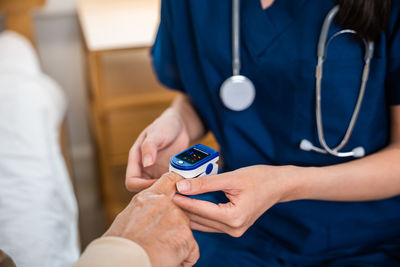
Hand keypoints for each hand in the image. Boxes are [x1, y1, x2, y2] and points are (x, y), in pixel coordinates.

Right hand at [104, 172, 198, 266]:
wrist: (122, 260)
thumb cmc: (120, 244)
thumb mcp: (128, 217)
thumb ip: (145, 210)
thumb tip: (148, 214)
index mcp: (149, 196)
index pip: (171, 179)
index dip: (180, 186)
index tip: (181, 195)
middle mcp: (164, 203)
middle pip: (181, 212)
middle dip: (176, 227)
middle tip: (161, 240)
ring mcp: (177, 218)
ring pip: (186, 232)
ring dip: (178, 244)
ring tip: (161, 253)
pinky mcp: (186, 236)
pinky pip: (192, 250)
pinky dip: (184, 260)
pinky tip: (172, 262)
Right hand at [125, 108, 189, 191]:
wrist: (180, 126)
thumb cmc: (165, 125)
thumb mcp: (157, 133)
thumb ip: (150, 147)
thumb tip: (146, 163)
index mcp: (136, 161)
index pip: (132, 182)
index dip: (143, 187)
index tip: (159, 184)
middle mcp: (145, 170)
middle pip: (144, 191)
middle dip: (157, 192)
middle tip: (173, 189)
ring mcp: (157, 174)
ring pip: (159, 191)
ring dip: (169, 192)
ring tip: (181, 187)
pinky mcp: (169, 176)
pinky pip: (171, 187)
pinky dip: (177, 188)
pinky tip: (186, 185)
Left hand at [173, 165, 296, 236]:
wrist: (278, 185)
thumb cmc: (259, 178)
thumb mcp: (231, 178)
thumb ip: (205, 183)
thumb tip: (182, 185)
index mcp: (233, 217)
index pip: (200, 209)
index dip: (182, 200)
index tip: (167, 192)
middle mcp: (233, 228)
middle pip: (200, 219)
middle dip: (183, 206)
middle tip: (167, 194)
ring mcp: (233, 230)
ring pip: (203, 222)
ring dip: (190, 211)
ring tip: (174, 198)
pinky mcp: (233, 227)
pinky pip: (210, 222)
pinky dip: (199, 213)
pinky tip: (189, 203)